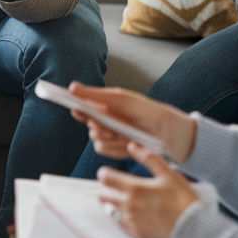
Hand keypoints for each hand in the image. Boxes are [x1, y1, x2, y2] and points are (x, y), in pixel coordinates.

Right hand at [64, 82, 196, 162]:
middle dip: (96, 123)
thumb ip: (94, 94)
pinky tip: (127, 143)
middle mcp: (108, 121)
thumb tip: (72, 87)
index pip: (84, 105)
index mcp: (107, 106)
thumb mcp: (119, 99)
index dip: (75, 105)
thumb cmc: (145, 111)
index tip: (69, 103)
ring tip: (124, 132)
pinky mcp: (118, 151)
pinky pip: (104, 150)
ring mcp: (113, 136)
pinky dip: (114, 146)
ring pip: (95, 139)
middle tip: (110, 121)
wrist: (168, 132)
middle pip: (88, 124)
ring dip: (107, 135)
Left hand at [96, 143, 199, 237]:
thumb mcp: (169, 174)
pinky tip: (129, 212)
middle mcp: (128, 205)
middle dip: (106, 188)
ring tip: (122, 199)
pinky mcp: (134, 233)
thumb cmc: (184, 199)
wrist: (194, 229)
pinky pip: (117, 223)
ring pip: (107, 209)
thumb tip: (132, 145)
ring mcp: (130, 221)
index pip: (105, 177)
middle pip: (102, 194)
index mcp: (135, 188)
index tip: (112, 173)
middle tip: (117, 186)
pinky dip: (118, 216)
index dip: (106, 173)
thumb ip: (149, 158)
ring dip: (111, 203)